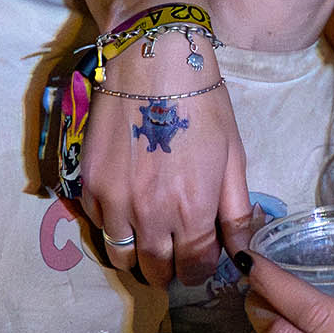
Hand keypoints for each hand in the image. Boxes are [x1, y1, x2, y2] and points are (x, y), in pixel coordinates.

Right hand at [79, 38, 253, 287]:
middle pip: (156, 270)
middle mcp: (151, 215)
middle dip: (169, 270)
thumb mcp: (232, 157)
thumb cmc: (201, 106)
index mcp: (192, 210)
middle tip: (174, 256)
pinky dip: (114, 227)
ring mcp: (115, 202)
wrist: (153, 63)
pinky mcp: (90, 186)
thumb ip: (236, 211)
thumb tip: (243, 250)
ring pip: (122, 255)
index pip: (195, 267)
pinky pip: (100, 225)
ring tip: (149, 240)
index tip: (201, 260)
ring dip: (138, 256)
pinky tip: (127, 209)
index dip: (200, 269)